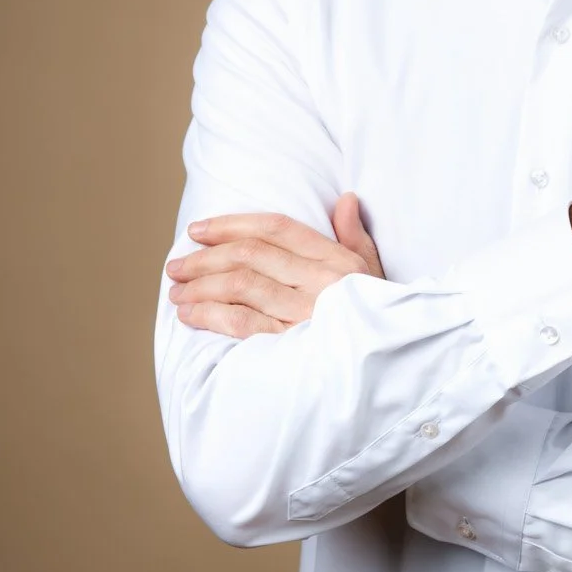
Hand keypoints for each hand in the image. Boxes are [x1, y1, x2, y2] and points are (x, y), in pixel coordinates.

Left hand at [165, 192, 384, 337]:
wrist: (395, 371)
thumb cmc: (381, 320)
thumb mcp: (375, 274)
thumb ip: (355, 236)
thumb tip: (346, 199)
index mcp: (337, 260)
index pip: (277, 229)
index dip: (231, 224)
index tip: (199, 230)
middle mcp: (321, 282)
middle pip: (250, 255)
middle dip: (205, 257)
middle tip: (177, 265)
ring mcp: (306, 314)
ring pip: (240, 286)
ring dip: (199, 286)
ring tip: (176, 290)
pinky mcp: (291, 346)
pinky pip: (241, 323)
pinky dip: (209, 315)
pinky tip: (189, 315)